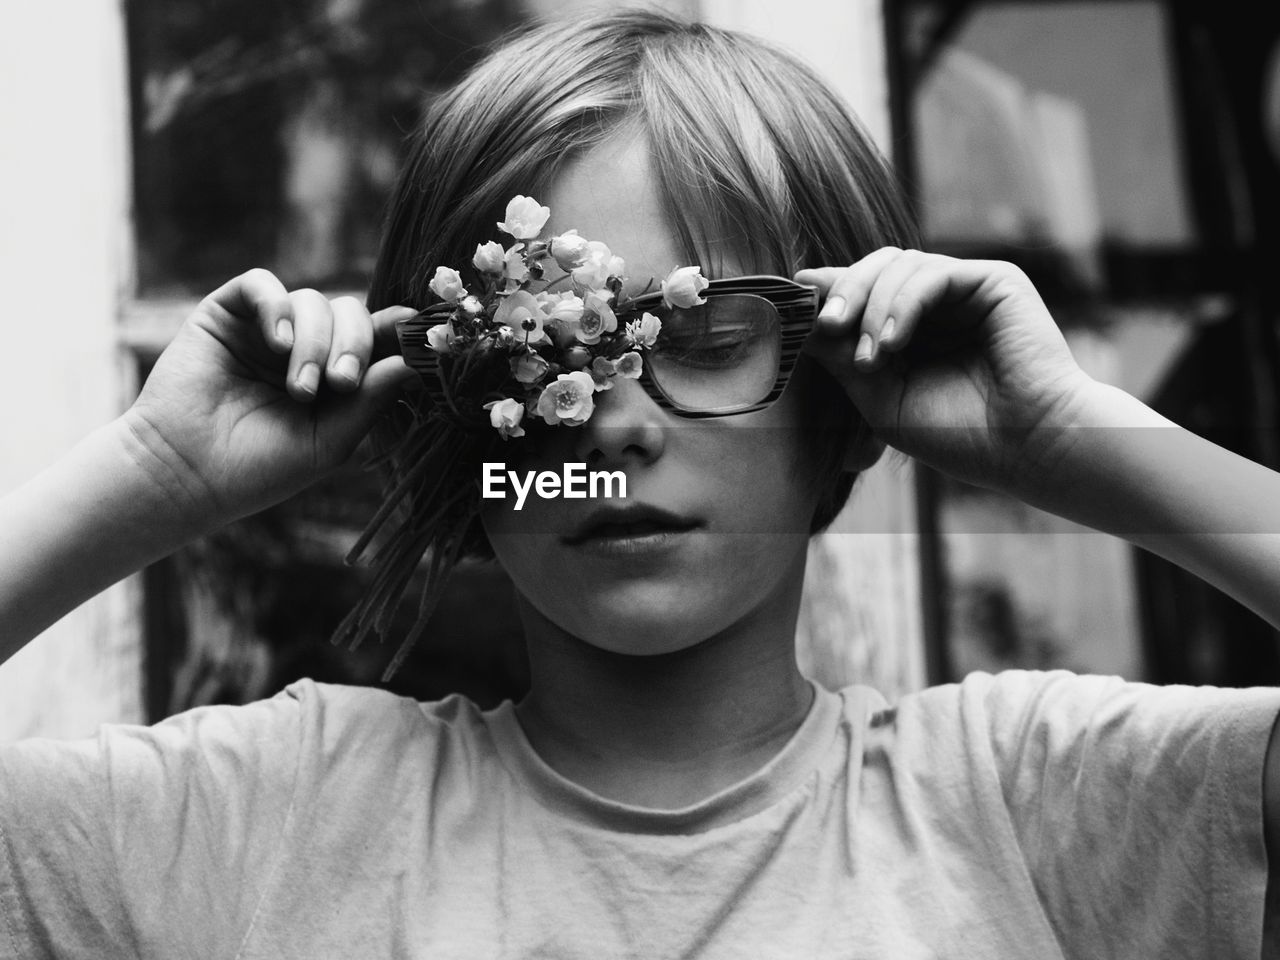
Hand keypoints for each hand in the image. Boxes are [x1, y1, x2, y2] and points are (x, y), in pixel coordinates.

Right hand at [124, 269, 418, 527]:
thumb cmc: (258, 467)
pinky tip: (279, 343)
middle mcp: (307, 346)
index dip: (400, 332)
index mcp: (336, 375)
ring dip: (314, 342)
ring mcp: (269, 327)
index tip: (420, 340)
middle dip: (355, 345)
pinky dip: (278, 307)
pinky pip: (264, 285)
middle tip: (341, 383)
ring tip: (298, 389)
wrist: (186, 474)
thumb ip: (371, 399)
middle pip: (352, 312)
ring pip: (314, 300)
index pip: (377, 338)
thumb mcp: (329, 439)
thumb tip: (416, 361)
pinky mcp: (228, 313)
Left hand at [797, 248, 1095, 496]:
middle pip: (874, 268)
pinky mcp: (993, 280)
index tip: (793, 312)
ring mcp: (966, 289)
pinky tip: (892, 342)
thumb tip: (800, 319)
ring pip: (898, 265)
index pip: (861, 293)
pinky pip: (931, 274)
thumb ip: (842, 360)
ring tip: (871, 359)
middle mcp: (938, 304)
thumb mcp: (883, 400)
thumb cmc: (960, 435)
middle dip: (842, 294)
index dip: (827, 296)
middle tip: (825, 328)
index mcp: (913, 329)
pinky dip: (902, 303)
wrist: (1028, 448)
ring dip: (872, 309)